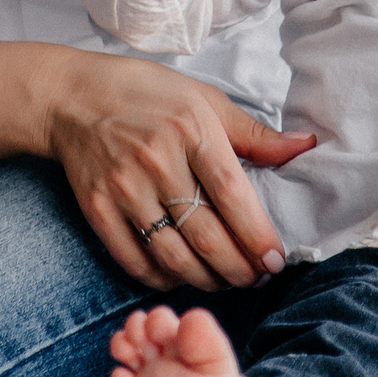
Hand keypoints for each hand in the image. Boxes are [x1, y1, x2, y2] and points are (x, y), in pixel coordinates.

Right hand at [37, 50, 312, 290]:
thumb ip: (255, 133)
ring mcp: (123, 188)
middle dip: (237, 268)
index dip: (256, 235)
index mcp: (191, 130)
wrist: (71, 97)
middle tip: (256, 279)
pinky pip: (133, 258)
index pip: (232, 195)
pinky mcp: (97, 208)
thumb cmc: (147, 93)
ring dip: (205, 279)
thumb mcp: (205, 99)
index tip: (275, 260)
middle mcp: (157, 161)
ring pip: (172, 254)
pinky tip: (181, 277)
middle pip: (205, 233)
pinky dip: (161, 277)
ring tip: (226, 283)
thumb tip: (305, 146)